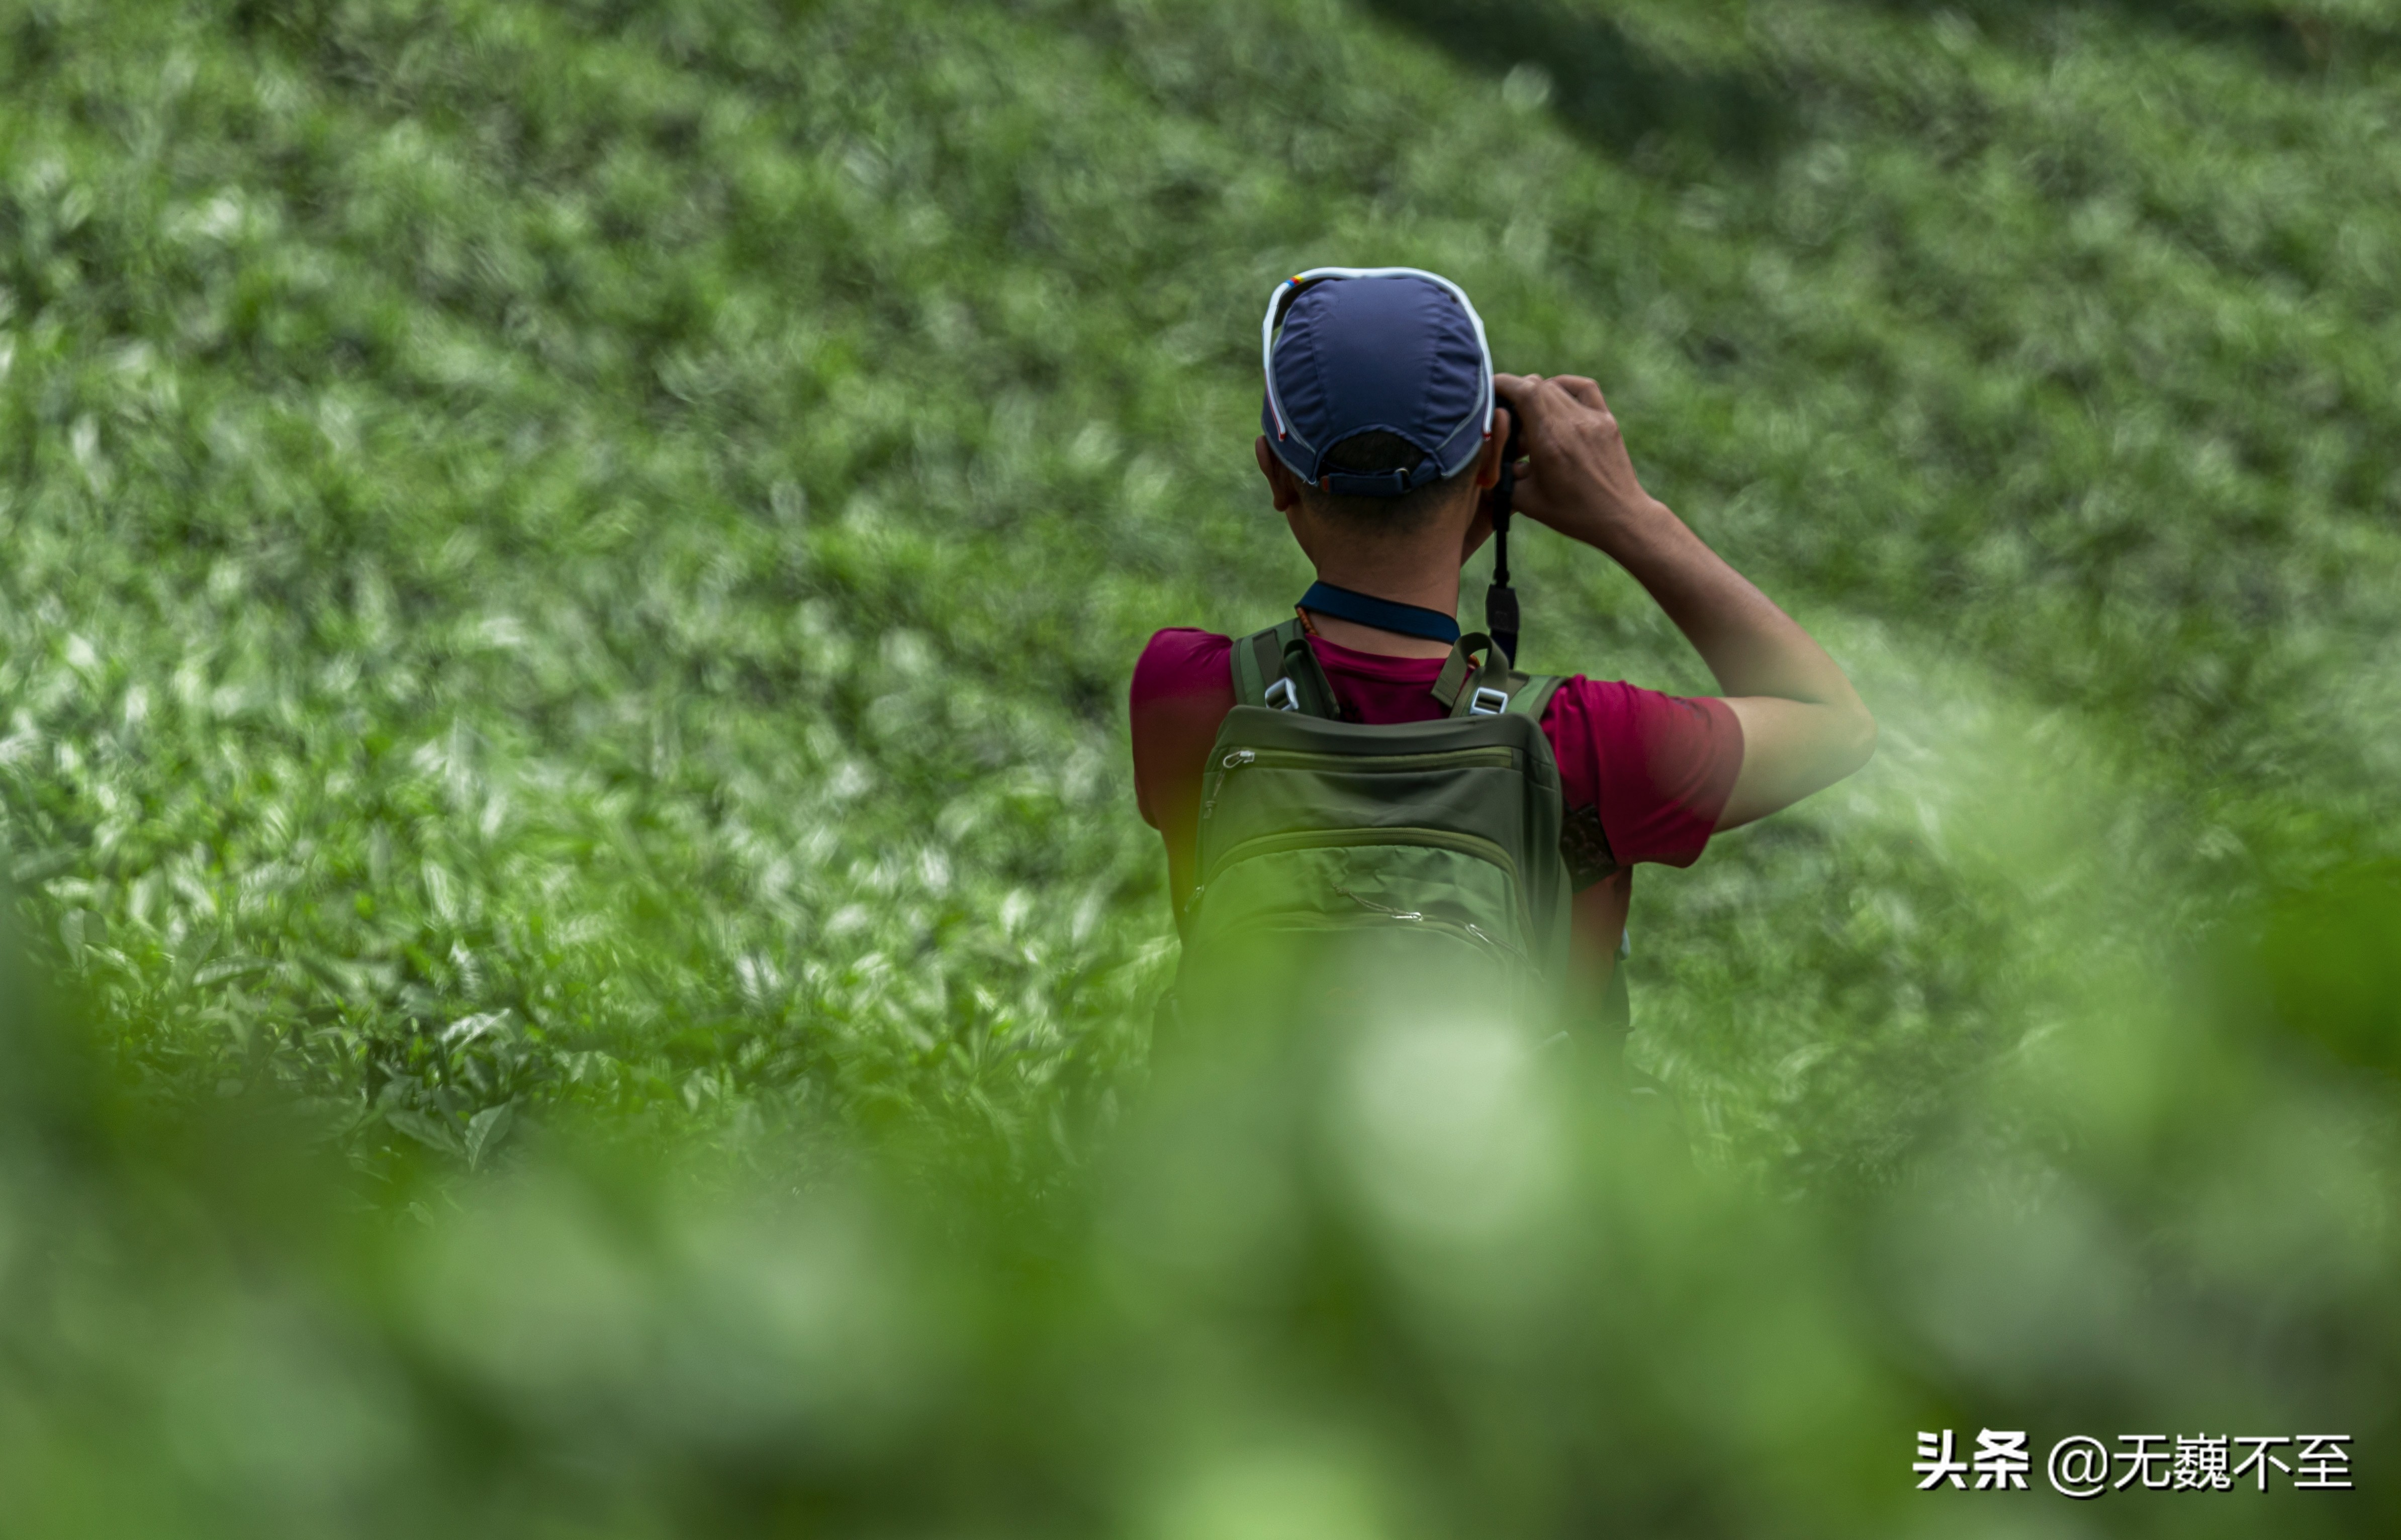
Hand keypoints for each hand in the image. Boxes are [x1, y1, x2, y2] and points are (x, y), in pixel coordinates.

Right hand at [1493, 373, 1664, 549]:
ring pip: (1556, 386)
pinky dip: (1565, 386)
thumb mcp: (1526, 501)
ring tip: (1530, 413)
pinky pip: (1584, 388)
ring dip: (1537, 392)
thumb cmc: (1572, 514)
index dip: (1502, 383)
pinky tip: (1556, 399)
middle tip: (1506, 408)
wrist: (1618, 517)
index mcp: (1548, 442)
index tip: (1489, 389)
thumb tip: (1489, 455)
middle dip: (1515, 390)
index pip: (1523, 391)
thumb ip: (1503, 475)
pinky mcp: (1606, 420)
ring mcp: (1592, 419)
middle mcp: (1571, 424)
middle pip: (1537, 385)